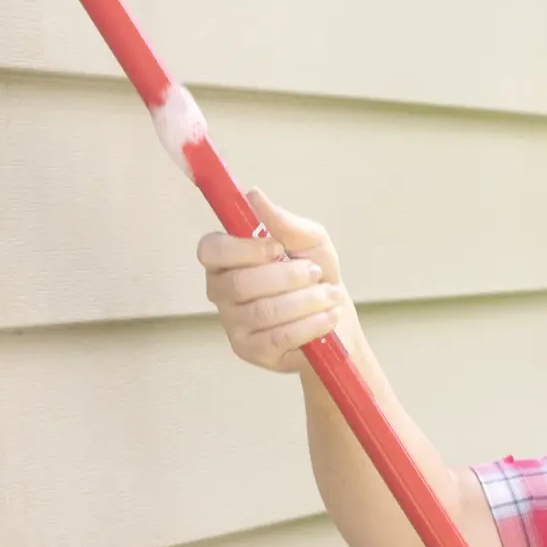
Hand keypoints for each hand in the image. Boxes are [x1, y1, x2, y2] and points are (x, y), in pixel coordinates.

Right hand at [197, 190, 353, 372]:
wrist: (335, 316)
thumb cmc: (315, 273)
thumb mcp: (308, 240)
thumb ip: (283, 221)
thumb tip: (253, 196)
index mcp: (226, 258)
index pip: (210, 250)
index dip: (242, 249)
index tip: (277, 247)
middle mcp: (220, 291)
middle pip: (239, 284)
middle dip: (286, 277)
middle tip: (315, 272)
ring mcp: (233, 324)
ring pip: (262, 312)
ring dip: (305, 301)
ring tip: (329, 295)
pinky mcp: (250, 351)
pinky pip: (277, 338)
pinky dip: (309, 325)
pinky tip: (328, 317)